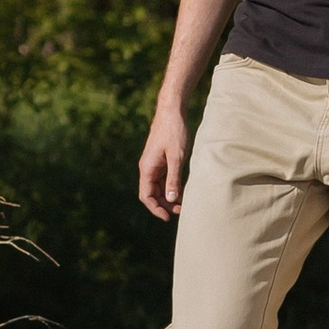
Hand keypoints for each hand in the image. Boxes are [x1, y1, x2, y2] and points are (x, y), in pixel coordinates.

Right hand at [138, 99, 189, 219]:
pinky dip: (171, 187)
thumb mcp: (176, 157)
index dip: (155, 209)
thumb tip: (170, 200)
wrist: (172, 111)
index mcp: (147, 168)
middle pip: (151, 194)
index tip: (168, 217)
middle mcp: (147, 168)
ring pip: (157, 187)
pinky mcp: (161, 160)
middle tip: (181, 211)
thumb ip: (173, 179)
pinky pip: (163, 179)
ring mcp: (154, 164)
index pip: (146, 196)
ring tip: (183, 204)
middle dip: (164, 205)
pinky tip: (182, 191)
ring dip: (168, 197)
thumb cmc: (174, 132)